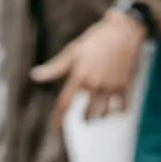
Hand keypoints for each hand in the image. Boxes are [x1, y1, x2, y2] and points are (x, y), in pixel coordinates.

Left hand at [31, 9, 148, 129]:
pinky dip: (118, 111)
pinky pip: (122, 108)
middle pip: (87, 115)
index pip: (64, 104)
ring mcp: (111, 86)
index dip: (58, 120)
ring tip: (100, 112)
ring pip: (104, 114)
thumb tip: (34, 76)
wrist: (124, 30)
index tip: (55, 131)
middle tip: (85, 116)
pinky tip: (116, 108)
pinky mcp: (126, 85)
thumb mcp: (73, 51)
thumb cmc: (96, 39)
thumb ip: (54, 68)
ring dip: (100, 116)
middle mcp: (95, 84)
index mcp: (79, 76)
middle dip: (85, 118)